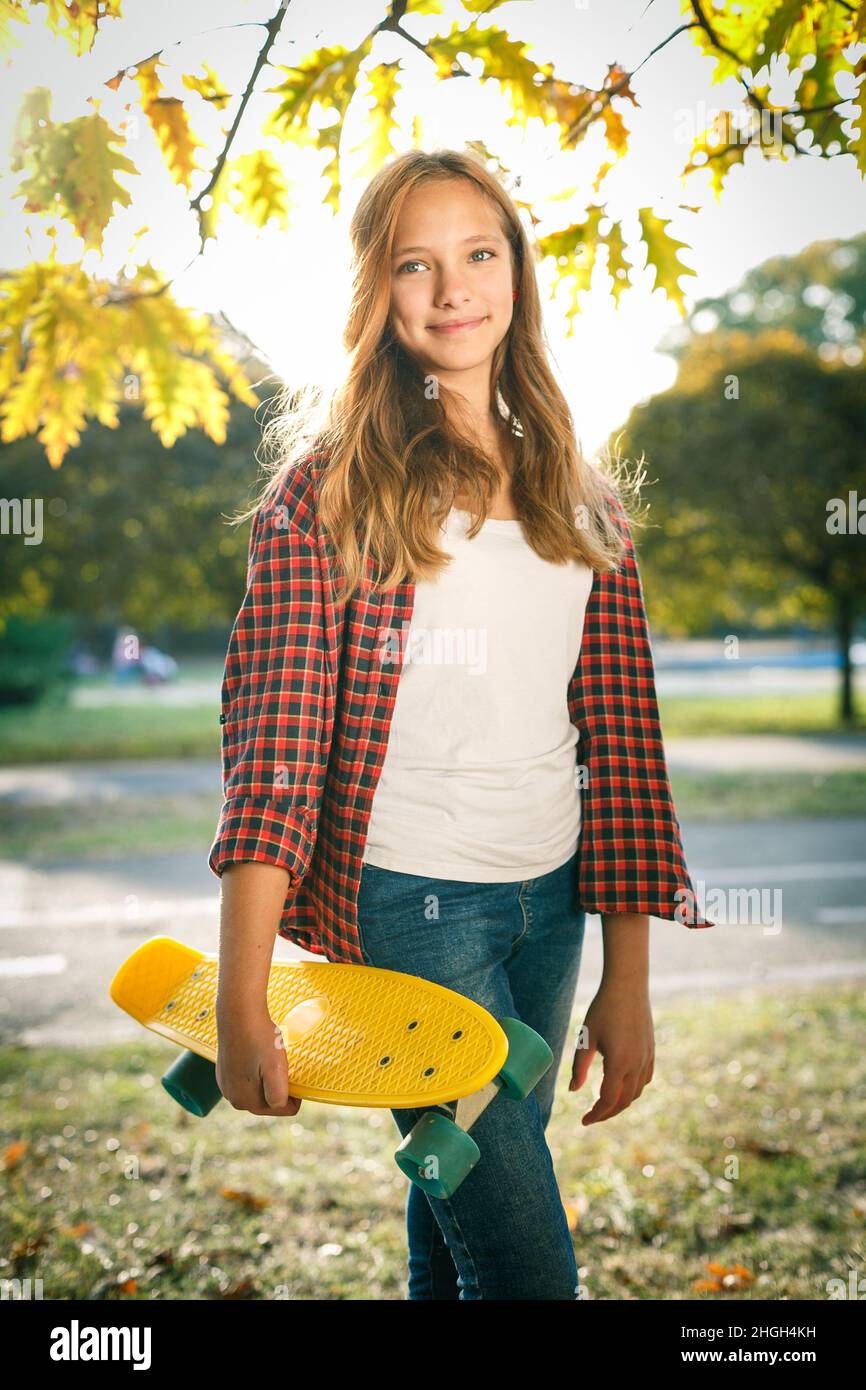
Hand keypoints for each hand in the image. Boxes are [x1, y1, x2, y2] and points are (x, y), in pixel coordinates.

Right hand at [215, 1006, 301, 1116]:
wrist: (239, 1013)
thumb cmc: (259, 1039)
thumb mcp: (275, 1068)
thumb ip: (277, 1094)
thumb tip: (278, 1105)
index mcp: (246, 1102)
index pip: (283, 1108)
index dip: (293, 1092)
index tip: (291, 1071)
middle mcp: (233, 1098)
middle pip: (269, 1101)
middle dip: (278, 1086)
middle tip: (279, 1062)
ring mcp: (226, 1085)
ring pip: (259, 1089)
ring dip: (267, 1078)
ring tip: (268, 1057)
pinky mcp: (224, 1073)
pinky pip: (247, 1079)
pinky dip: (256, 1070)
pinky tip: (256, 1054)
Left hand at [568, 981, 653, 1124]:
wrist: (628, 986)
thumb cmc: (603, 1009)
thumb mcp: (586, 1038)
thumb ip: (579, 1067)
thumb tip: (573, 1091)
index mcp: (619, 1064)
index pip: (607, 1100)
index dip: (595, 1114)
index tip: (583, 1121)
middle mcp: (637, 1065)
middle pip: (623, 1102)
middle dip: (607, 1112)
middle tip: (591, 1116)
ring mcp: (647, 1059)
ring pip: (636, 1092)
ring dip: (620, 1102)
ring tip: (603, 1102)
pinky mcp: (651, 1051)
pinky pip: (645, 1080)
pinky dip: (633, 1090)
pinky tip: (622, 1086)